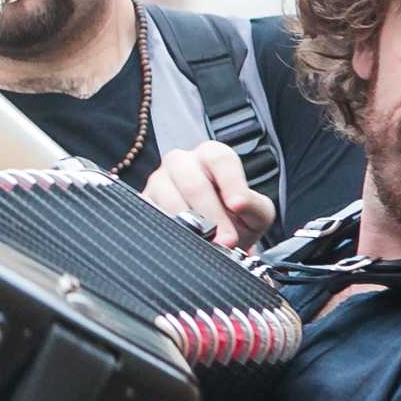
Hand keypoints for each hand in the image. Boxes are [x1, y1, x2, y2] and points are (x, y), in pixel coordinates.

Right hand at [143, 141, 274, 248]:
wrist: (215, 241)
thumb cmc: (236, 220)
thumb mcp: (257, 213)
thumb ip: (254, 205)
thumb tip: (238, 203)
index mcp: (211, 155)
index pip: (219, 159)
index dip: (230, 183)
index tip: (237, 206)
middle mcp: (181, 162)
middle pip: (193, 183)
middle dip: (212, 215)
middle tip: (226, 240)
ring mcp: (158, 182)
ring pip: (168, 200)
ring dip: (189, 227)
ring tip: (205, 245)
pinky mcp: (143, 203)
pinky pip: (150, 216)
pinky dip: (168, 232)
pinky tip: (182, 243)